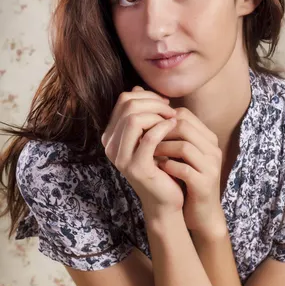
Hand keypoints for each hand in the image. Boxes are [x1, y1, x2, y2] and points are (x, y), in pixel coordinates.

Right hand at [101, 86, 184, 217]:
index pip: (123, 101)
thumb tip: (137, 87)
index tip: (164, 103)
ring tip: (173, 118)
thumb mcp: (149, 135)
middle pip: (128, 106)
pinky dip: (163, 127)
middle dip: (153, 103)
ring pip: (134, 119)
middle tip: (171, 109)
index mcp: (111, 135)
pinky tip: (174, 126)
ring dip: (158, 114)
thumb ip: (142, 113)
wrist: (166, 198)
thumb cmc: (160, 164)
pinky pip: (149, 137)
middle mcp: (110, 146)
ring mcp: (120, 157)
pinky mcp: (136, 167)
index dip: (146, 96)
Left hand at [153, 107, 226, 233]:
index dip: (162, 118)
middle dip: (159, 131)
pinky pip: (184, 169)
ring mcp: (210, 167)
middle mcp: (212, 149)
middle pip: (184, 126)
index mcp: (208, 139)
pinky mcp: (204, 184)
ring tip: (148, 153)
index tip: (147, 127)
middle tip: (144, 138)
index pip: (184, 115)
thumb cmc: (188, 180)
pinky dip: (168, 167)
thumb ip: (173, 136)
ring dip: (162, 148)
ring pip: (184, 146)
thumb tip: (148, 116)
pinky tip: (158, 168)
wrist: (202, 212)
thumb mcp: (183, 155)